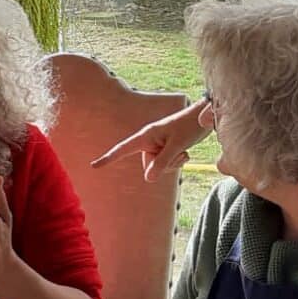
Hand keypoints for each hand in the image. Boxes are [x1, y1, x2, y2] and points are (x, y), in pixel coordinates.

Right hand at [89, 102, 207, 181]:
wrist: (203, 119)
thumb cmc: (189, 126)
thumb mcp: (177, 145)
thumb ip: (163, 162)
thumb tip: (148, 179)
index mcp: (146, 136)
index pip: (123, 149)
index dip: (109, 158)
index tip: (94, 166)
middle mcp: (149, 142)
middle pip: (148, 166)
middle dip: (164, 165)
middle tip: (178, 151)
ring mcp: (157, 146)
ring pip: (159, 168)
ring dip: (172, 163)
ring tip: (182, 149)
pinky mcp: (165, 150)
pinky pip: (167, 165)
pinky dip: (176, 161)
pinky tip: (184, 150)